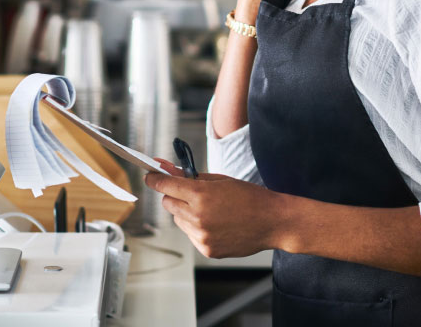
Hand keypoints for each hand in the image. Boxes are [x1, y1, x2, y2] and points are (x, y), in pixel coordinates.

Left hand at [144, 170, 282, 258]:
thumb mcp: (220, 179)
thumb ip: (192, 176)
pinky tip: (215, 223)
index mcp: (201, 195)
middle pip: (168, 203)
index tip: (150, 176)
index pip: (165, 185)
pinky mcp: (207, 249)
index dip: (155, 179)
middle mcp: (198, 217)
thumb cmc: (249, 196)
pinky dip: (196, 227)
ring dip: (185, 212)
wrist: (271, 221)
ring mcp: (201, 236)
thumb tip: (169, 170)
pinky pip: (190, 234)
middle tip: (188, 192)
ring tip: (209, 209)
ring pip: (178, 220)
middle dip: (174, 195)